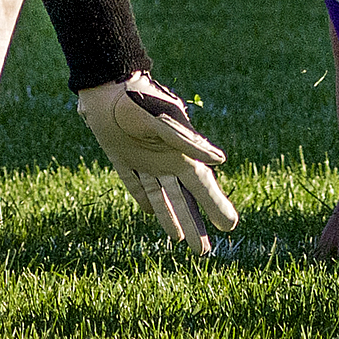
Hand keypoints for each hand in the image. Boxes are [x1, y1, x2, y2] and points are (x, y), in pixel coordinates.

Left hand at [78, 72, 237, 252]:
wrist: (108, 85)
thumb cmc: (140, 101)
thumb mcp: (166, 123)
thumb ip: (190, 144)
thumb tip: (220, 161)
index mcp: (181, 152)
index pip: (203, 187)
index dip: (217, 206)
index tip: (230, 227)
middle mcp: (166, 159)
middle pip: (183, 200)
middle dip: (195, 226)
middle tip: (205, 252)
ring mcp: (144, 160)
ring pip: (162, 198)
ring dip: (172, 220)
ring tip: (182, 244)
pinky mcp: (123, 158)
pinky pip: (136, 185)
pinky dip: (145, 201)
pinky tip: (151, 213)